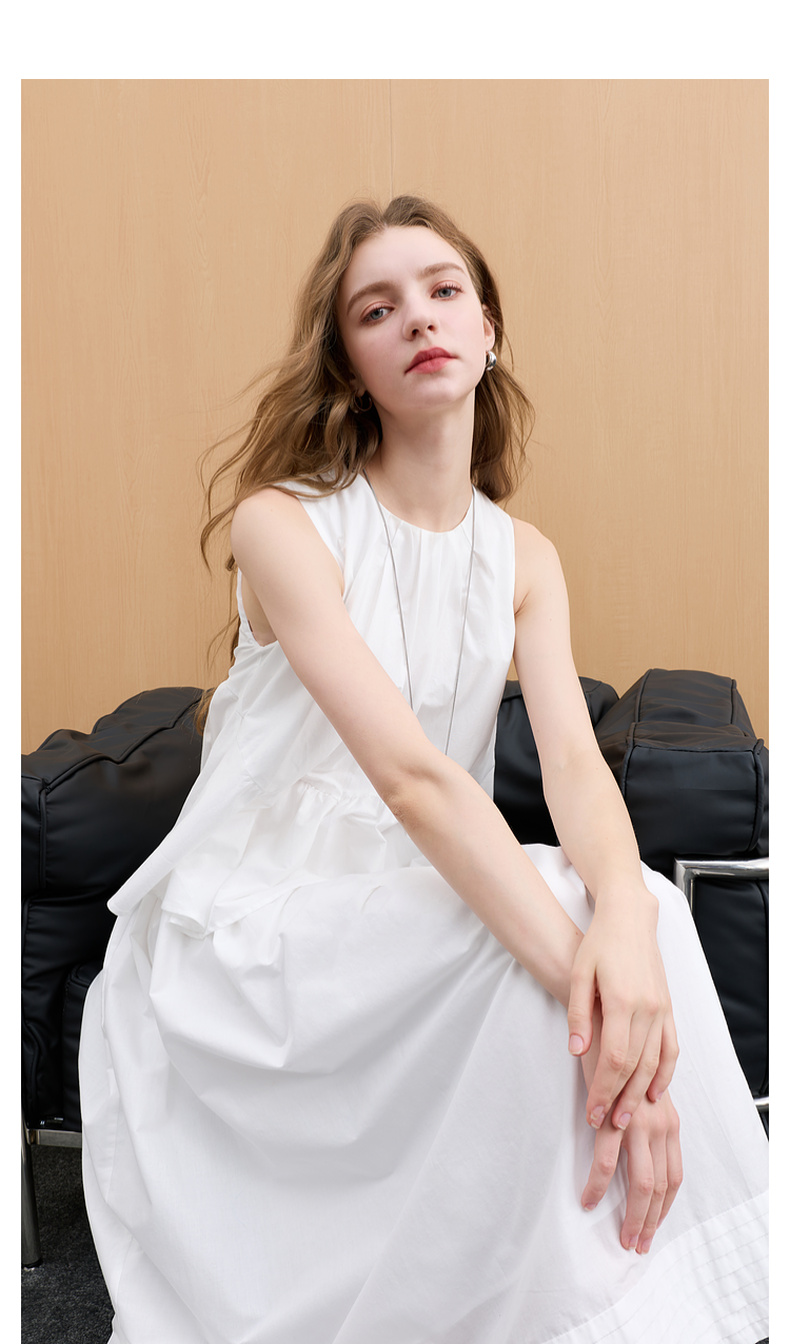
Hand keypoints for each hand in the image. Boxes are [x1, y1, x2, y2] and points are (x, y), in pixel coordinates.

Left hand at [568, 888, 678, 1130]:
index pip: (614, 1059)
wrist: (630, 918)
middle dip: (619, 1100)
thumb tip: (576, 1051)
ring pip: (654, 1063)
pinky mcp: (668, 1008)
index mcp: (622, 1001)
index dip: (603, 1090)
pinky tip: (655, 1092)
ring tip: (626, 1118)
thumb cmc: (598, 944)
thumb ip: (578, 1013)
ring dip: (640, 1094)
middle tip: (605, 1127)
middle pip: (635, 1067)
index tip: (592, 1114)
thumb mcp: (578, 973)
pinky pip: (671, 1048)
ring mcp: (662, 1009)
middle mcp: (647, 1009)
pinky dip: (665, 1073)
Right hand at [579, 1014, 682, 1251]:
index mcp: (668, 1120)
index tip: (651, 1229)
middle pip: (661, 1186)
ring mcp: (636, 1120)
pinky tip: (588, 1200)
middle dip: (649, 1221)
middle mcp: (660, 1123)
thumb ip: (644, 1119)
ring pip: (641, 1181)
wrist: (602, 1022)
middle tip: (636, 1244)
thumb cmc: (617, 1056)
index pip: (674, 1176)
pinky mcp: (610, 1114)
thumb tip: (639, 1151)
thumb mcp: (640, 1091)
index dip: (664, 1208)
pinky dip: (598, 1186)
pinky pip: (605, 1160)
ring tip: (621, 1236)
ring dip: (631, 1215)